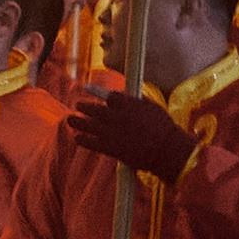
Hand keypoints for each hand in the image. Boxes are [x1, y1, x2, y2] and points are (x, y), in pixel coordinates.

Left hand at [66, 92, 196, 180]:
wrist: (167, 150)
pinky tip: (78, 138)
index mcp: (127, 103)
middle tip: (78, 105)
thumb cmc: (164, 129)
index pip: (107, 94)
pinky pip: (88, 141)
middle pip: (91, 107)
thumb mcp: (151, 107)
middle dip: (82, 106)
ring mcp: (110, 132)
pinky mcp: (109, 147)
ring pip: (85, 123)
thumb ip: (135, 102)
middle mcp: (115, 116)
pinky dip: (81, 139)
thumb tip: (126, 97)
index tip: (87, 88)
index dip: (95, 91)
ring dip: (76, 120)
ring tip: (71, 119)